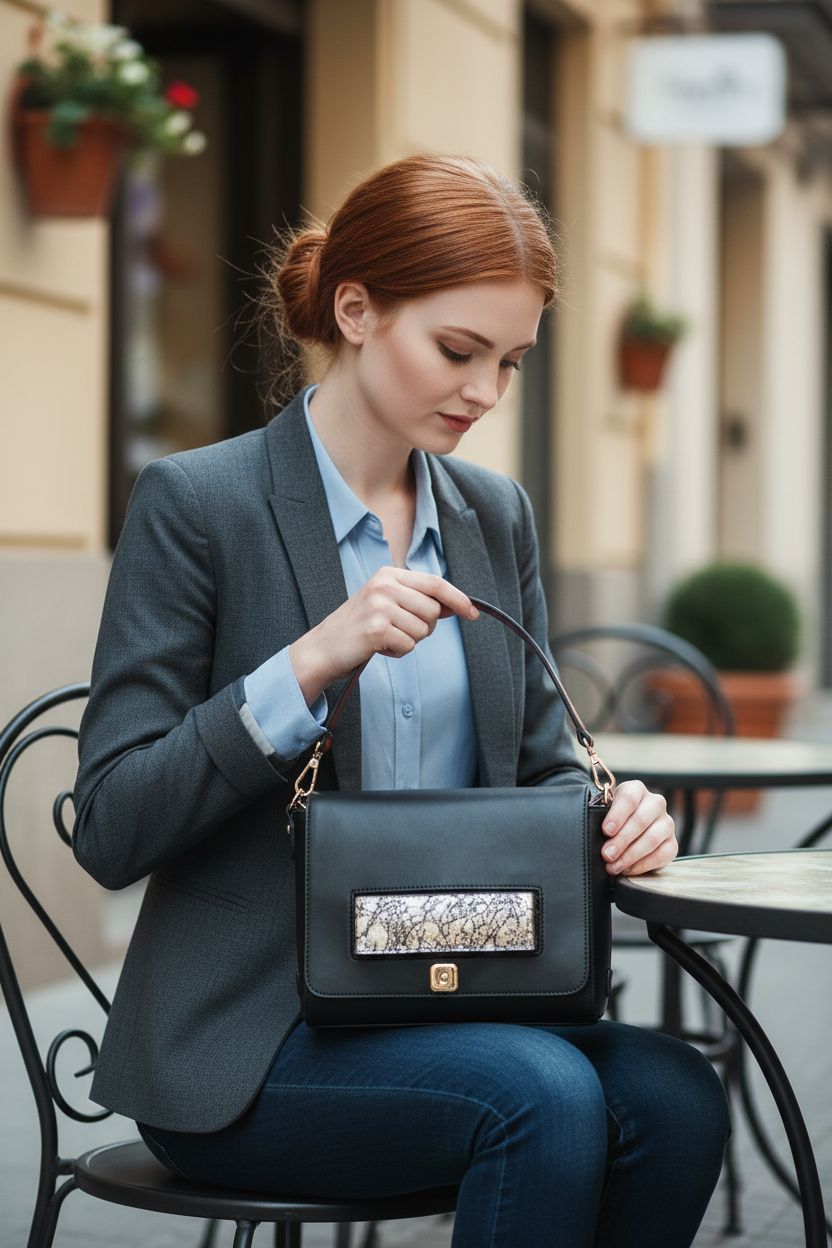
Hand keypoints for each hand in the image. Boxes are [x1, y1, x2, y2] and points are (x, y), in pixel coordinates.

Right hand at [290, 568, 478, 704]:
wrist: (323, 648)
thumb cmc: (358, 628)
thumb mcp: (387, 603)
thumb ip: (418, 600)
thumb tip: (457, 605)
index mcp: (388, 574)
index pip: (435, 583)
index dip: (458, 599)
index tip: (473, 613)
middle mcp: (384, 585)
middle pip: (433, 610)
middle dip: (424, 627)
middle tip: (399, 630)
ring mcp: (380, 606)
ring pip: (423, 630)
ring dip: (409, 641)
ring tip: (385, 638)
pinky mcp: (377, 629)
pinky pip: (409, 646)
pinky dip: (398, 652)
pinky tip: (378, 647)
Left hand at [600, 781, 676, 876]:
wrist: (628, 830)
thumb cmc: (613, 819)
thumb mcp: (605, 812)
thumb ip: (600, 816)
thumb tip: (592, 831)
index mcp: (636, 790)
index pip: (629, 798)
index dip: (617, 815)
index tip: (606, 831)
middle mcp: (655, 803)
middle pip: (641, 820)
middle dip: (621, 840)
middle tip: (607, 854)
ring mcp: (666, 823)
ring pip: (652, 838)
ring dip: (631, 855)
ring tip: (614, 866)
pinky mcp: (672, 843)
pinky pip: (662, 855)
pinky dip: (643, 865)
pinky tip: (628, 869)